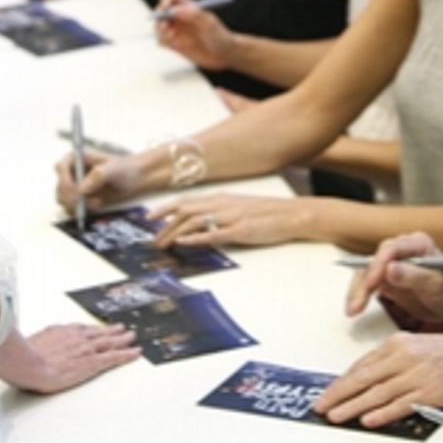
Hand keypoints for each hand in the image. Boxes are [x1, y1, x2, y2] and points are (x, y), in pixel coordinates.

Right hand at [0, 323, 139, 392]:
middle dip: (113, 331)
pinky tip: (136, 353)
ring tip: (132, 337)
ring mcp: (88, 349)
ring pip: (111, 342)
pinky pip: (115, 357)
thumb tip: (29, 343)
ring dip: (123, 339)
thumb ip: (36, 342)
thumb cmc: (25, 356)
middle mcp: (78, 338)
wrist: (30, 364)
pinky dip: (127, 354)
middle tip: (124, 329)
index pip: (83, 330)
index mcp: (63, 332)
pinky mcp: (93, 363)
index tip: (99, 328)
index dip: (93, 329)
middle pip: (100, 333)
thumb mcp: (29, 343)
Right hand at [55, 148, 150, 212]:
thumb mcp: (113, 169)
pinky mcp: (79, 198)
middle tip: (84, 202)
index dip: (65, 180)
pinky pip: (71, 208)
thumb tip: (81, 189)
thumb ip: (97, 176)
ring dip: (77, 205)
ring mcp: (74, 185)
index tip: (75, 191)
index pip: (61, 167)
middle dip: (71, 197)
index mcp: (76, 157)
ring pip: (63, 199)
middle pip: (60, 186)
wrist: (133, 179)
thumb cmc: (124, 168)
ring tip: (96, 202)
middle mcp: (72, 171)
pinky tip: (96, 204)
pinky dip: (82, 209)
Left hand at [151, 193, 310, 248]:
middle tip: (152, 239)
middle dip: (164, 224)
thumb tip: (201, 222)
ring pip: (194, 221)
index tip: (149, 217)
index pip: (186, 200)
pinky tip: (183, 243)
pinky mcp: (241, 230)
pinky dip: (195, 238)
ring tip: (162, 244)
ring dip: (174, 233)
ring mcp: (231, 216)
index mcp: (221, 197)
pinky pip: (213, 233)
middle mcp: (222, 204)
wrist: (293, 214)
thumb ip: (220, 212)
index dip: (165, 208)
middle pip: (184, 210)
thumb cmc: (268, 213)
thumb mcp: (240, 207)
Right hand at [153, 0, 238, 69]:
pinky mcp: (175, 44)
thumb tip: (174, 10)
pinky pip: (162, 41)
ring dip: (160, 31)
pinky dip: (164, 42)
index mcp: (188, 6)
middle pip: (160, 11)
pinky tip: (176, 46)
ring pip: (158, 27)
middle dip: (158, 17)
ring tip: (172, 38)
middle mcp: (180, 17)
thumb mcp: (209, 24)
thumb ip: (194, 15)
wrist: (225, 56)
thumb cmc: (220, 37)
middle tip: (165, 27)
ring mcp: (177, 30)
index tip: (165, 8)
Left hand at [314, 331, 442, 427]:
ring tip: (336, 416)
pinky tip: (368, 419)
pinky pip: (400, 405)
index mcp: (398, 343)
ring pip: (377, 394)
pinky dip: (382, 413)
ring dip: (353, 407)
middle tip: (321, 406)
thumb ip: (393, 360)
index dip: (340, 381)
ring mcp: (416, 376)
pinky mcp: (429, 393)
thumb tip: (368, 377)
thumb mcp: (417, 346)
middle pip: (362, 378)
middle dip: (338, 394)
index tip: (327, 392)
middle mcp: (403, 357)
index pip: (361, 365)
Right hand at [344, 231, 442, 321]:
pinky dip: (359, 296)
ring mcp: (392, 264)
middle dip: (363, 282)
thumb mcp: (439, 286)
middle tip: (356, 305)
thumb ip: (416, 277)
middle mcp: (402, 250)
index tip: (371, 284)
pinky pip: (367, 285)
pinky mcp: (386, 279)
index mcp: (418, 243)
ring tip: (352, 311)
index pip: (391, 248)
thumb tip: (390, 269)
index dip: (377, 265)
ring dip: (357, 291)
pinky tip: (354, 310)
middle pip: (373, 260)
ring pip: (366, 272)